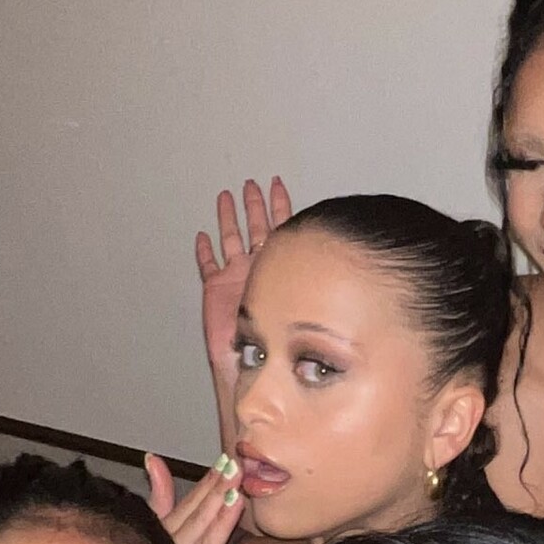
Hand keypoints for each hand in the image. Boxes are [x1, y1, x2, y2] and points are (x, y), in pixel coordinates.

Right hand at [145, 453, 243, 543]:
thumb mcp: (152, 527)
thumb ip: (159, 495)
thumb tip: (153, 458)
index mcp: (164, 533)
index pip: (190, 505)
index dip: (208, 483)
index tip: (226, 462)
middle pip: (198, 522)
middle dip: (217, 495)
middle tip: (236, 471)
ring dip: (219, 527)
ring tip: (236, 502)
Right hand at [198, 175, 290, 388]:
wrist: (253, 358)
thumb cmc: (279, 336)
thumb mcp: (298, 301)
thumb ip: (309, 283)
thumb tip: (341, 261)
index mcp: (276, 266)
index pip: (277, 228)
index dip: (278, 206)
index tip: (278, 184)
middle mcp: (255, 266)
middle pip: (253, 228)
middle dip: (253, 205)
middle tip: (253, 184)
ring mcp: (234, 275)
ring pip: (229, 238)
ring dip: (228, 218)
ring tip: (227, 196)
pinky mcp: (215, 286)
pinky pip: (207, 264)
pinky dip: (204, 250)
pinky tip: (202, 236)